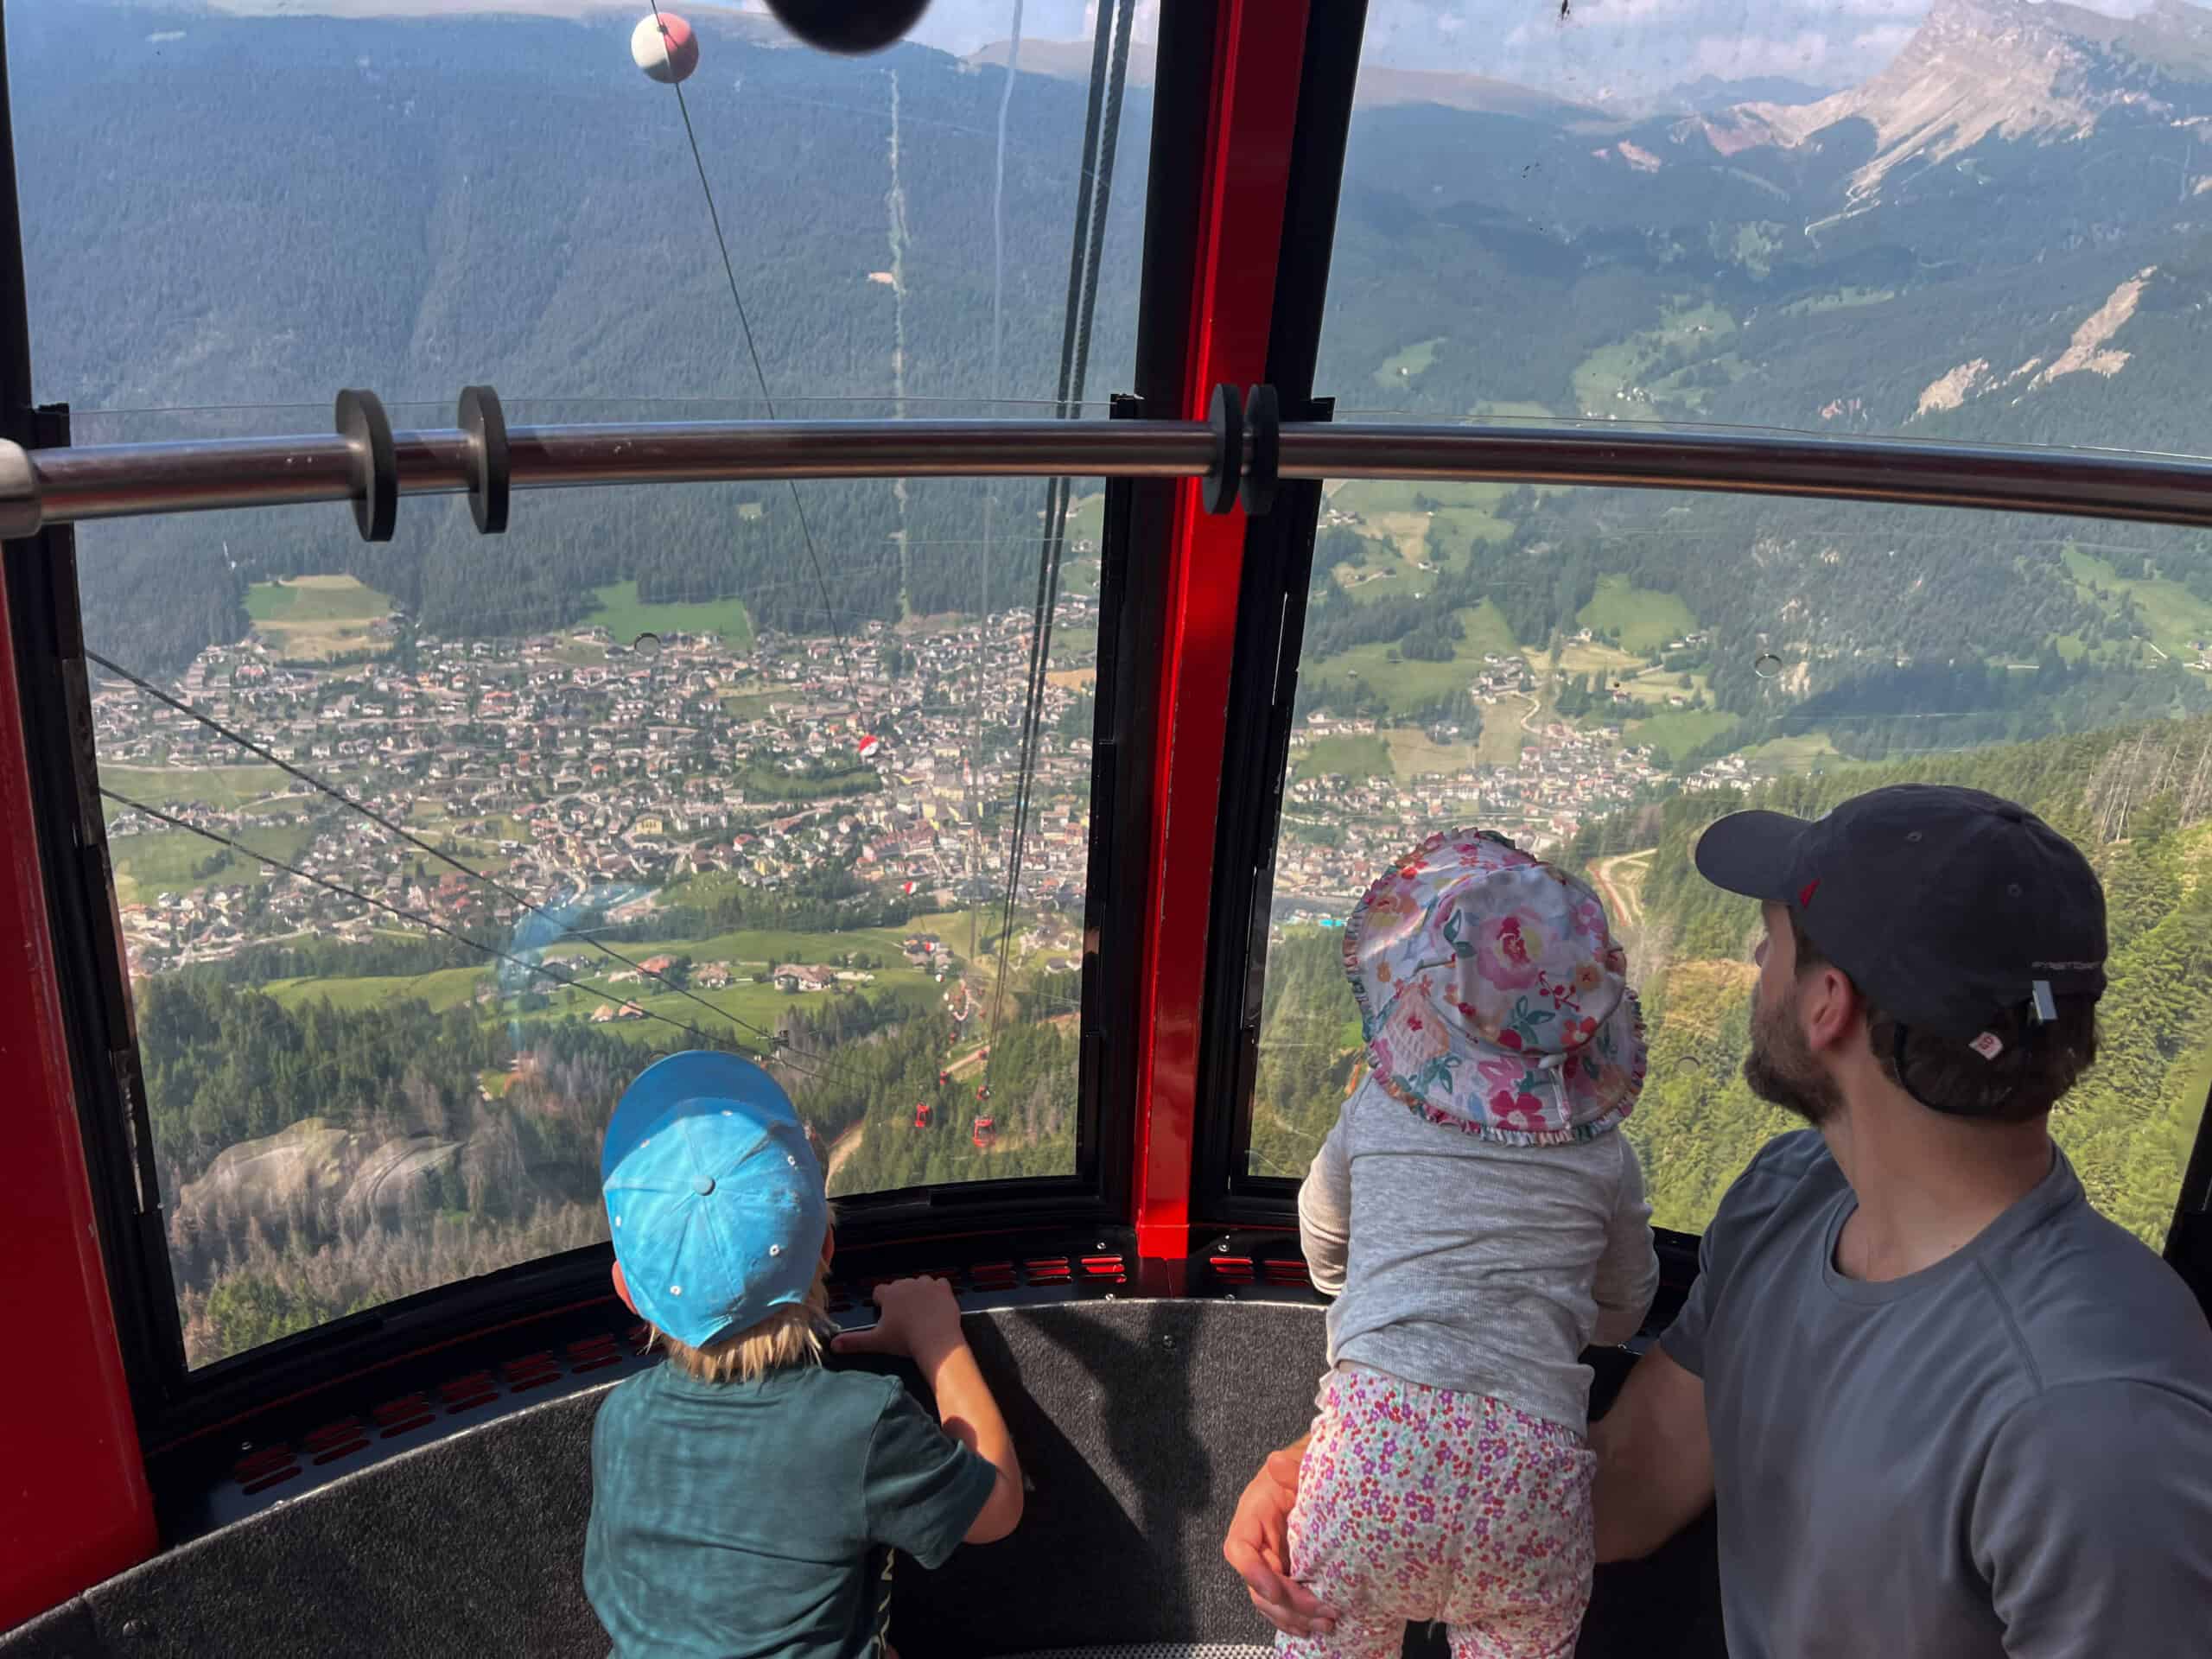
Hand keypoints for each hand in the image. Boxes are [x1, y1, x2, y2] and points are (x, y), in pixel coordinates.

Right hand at [830, 1275, 963, 1363]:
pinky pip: (940, 1283)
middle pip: (899, 1286)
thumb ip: (854, 1341)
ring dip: (919, 1292)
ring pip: (919, 1283)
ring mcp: (926, 1284)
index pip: (879, 1291)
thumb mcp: (876, 1341)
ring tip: (921, 1311)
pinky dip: (938, 1291)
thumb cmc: (904, 1340)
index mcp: (889, 1294)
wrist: (936, 1339)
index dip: (881, 1302)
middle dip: (900, 1298)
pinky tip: (938, 1303)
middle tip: (903, 1317)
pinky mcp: (943, 1288)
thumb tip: (833, 1345)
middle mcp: (906, 1284)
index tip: (885, 1313)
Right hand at [1222, 1443, 1338, 1637]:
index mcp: (1253, 1516)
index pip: (1239, 1549)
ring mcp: (1268, 1563)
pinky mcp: (1284, 1575)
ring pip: (1269, 1601)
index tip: (1276, 1591)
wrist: (1315, 1479)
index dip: (1253, 1573)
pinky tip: (1316, 1627)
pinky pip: (1282, 1604)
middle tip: (1322, 1613)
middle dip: (1287, 1605)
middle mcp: (1256, 1545)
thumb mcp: (1298, 1467)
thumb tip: (1276, 1462)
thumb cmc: (1302, 1472)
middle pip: (1258, 1585)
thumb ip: (1290, 1468)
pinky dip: (1296, 1619)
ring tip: (1327, 1624)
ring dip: (1294, 1618)